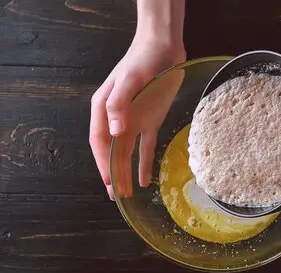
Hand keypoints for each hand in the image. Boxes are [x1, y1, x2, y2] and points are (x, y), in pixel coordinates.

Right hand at [89, 32, 185, 199]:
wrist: (162, 48)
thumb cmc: (142, 60)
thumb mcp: (129, 79)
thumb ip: (120, 104)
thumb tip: (115, 132)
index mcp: (104, 108)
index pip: (99, 141)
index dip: (102, 163)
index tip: (108, 181)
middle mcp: (116, 118)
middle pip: (112, 152)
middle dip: (113, 174)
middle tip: (116, 197)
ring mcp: (133, 120)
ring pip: (127, 152)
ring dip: (126, 173)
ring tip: (128, 194)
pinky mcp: (150, 120)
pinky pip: (145, 146)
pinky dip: (145, 163)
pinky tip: (145, 180)